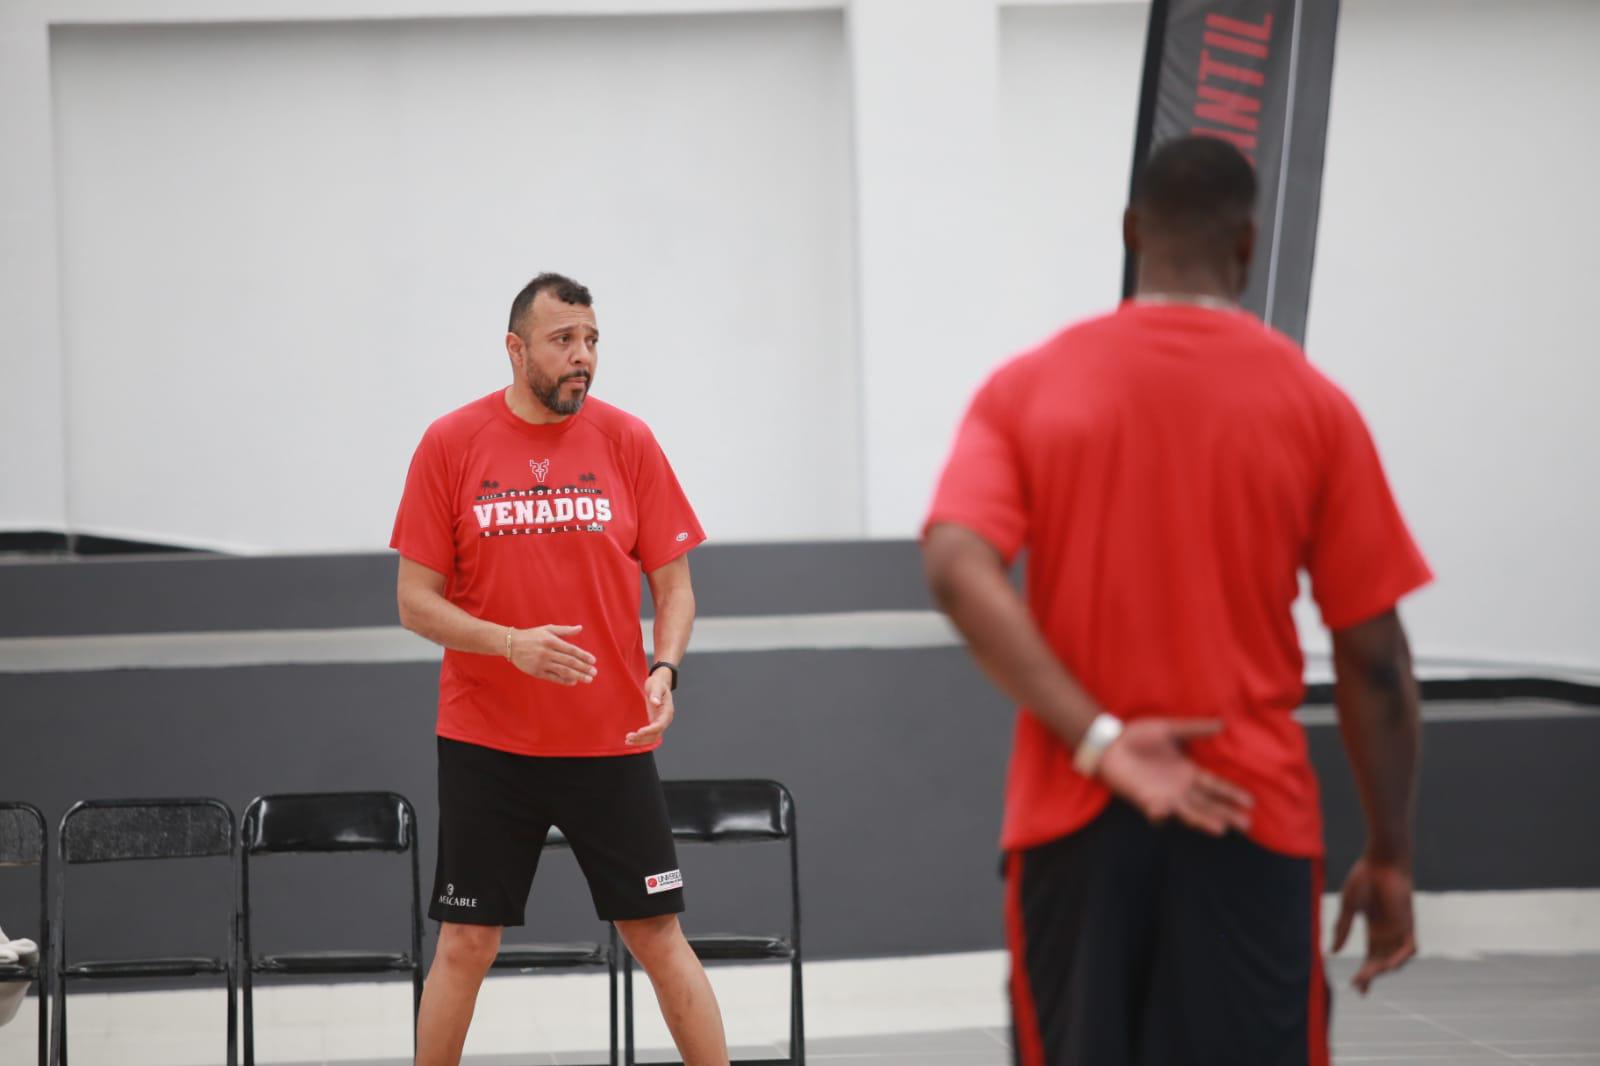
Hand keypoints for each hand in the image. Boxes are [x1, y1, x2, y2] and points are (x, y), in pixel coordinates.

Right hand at [507, 624, 596, 685]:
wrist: (511, 644)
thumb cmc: (532, 635)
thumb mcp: (548, 629)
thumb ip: (565, 630)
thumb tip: (580, 628)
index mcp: (551, 641)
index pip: (571, 650)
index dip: (584, 656)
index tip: (593, 661)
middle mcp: (547, 653)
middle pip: (569, 662)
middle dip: (583, 668)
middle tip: (594, 673)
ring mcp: (541, 663)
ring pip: (563, 671)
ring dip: (577, 676)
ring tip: (588, 679)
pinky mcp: (536, 672)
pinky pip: (553, 678)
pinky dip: (564, 680)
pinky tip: (573, 682)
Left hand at [626, 668, 675, 745]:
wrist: (659, 683)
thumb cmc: (658, 683)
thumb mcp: (656, 685)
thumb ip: (656, 694)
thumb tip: (655, 702)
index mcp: (668, 711)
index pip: (660, 725)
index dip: (650, 730)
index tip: (639, 732)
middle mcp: (665, 719)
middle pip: (656, 734)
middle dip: (643, 738)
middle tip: (628, 737)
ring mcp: (660, 722)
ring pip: (653, 737)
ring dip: (641, 741)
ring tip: (627, 740)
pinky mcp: (654, 722)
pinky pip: (649, 735)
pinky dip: (641, 738)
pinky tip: (631, 739)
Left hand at [1096, 718, 1252, 835]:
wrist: (1109, 743)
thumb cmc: (1138, 736)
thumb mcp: (1169, 729)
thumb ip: (1193, 729)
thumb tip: (1221, 723)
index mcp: (1188, 772)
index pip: (1215, 786)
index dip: (1231, 793)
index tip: (1249, 802)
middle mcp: (1180, 789)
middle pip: (1208, 804)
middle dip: (1225, 814)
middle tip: (1245, 824)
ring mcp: (1164, 796)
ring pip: (1188, 812)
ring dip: (1203, 820)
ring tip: (1220, 828)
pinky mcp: (1145, 799)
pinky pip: (1155, 811)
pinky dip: (1160, 815)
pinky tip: (1167, 814)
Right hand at [1332, 854, 1416, 993]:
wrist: (1381, 860)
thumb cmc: (1364, 878)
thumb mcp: (1349, 907)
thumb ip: (1342, 928)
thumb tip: (1333, 952)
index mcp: (1374, 928)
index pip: (1371, 957)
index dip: (1365, 973)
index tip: (1355, 988)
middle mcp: (1388, 932)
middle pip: (1381, 961)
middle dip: (1370, 975)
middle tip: (1359, 985)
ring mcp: (1400, 929)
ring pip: (1395, 959)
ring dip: (1383, 969)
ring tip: (1369, 974)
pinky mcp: (1408, 923)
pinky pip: (1410, 948)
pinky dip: (1401, 958)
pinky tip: (1389, 965)